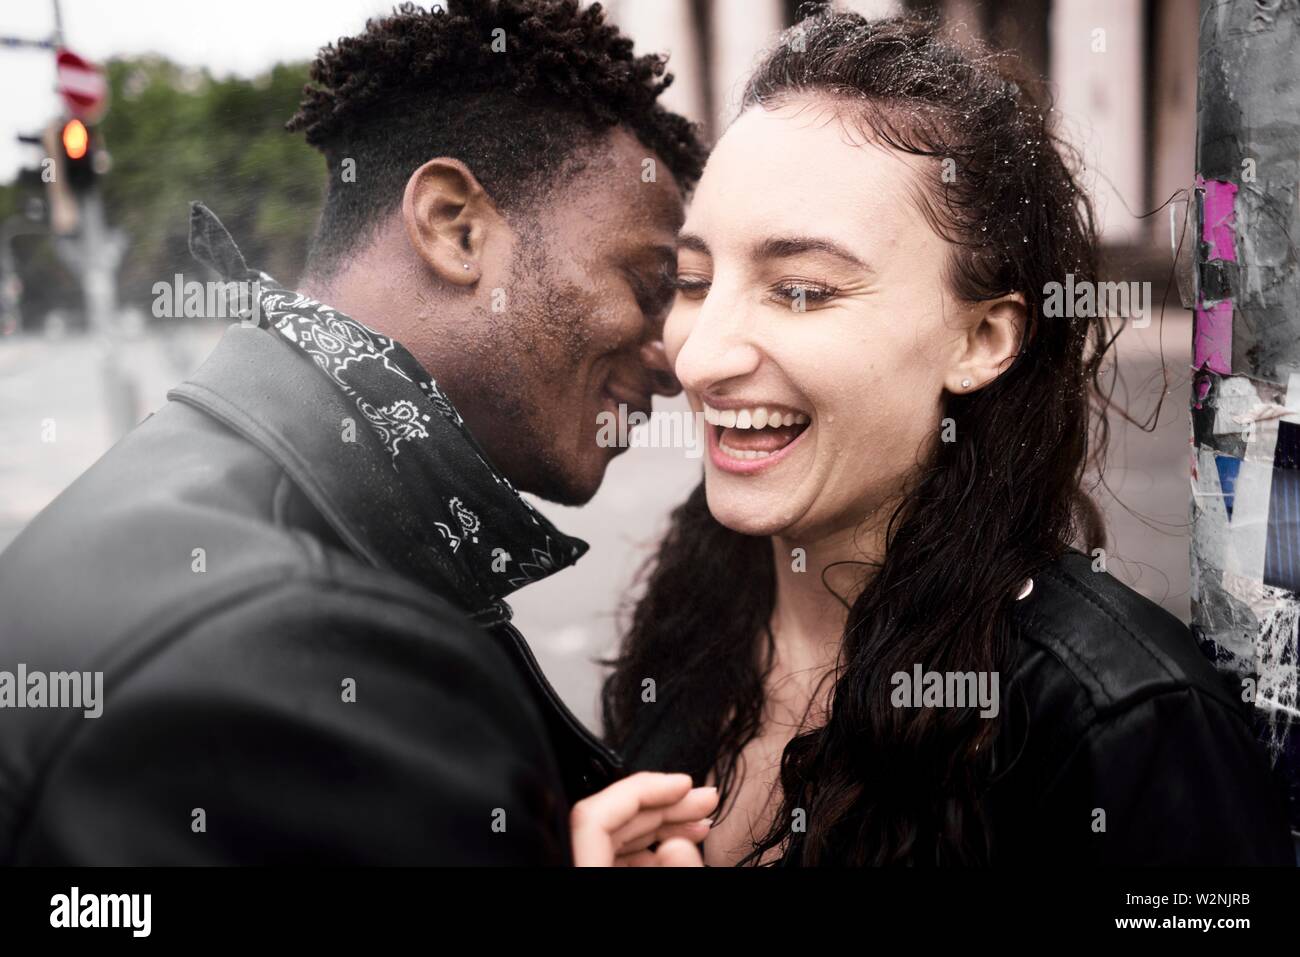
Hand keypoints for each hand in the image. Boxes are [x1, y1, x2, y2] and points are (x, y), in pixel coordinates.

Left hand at [570, 771, 717, 865]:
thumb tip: (679, 845)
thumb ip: (671, 874)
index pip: (594, 815)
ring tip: (699, 822)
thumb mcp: (660, 897)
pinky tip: (676, 845)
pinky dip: (647, 849)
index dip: (641, 790)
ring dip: (660, 826)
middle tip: (702, 799)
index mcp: (577, 871)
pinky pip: (612, 855)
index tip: (683, 783)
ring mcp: (576, 870)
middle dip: (662, 806)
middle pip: (608, 821)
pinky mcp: (588, 876)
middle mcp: (571, 866)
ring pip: (613, 837)